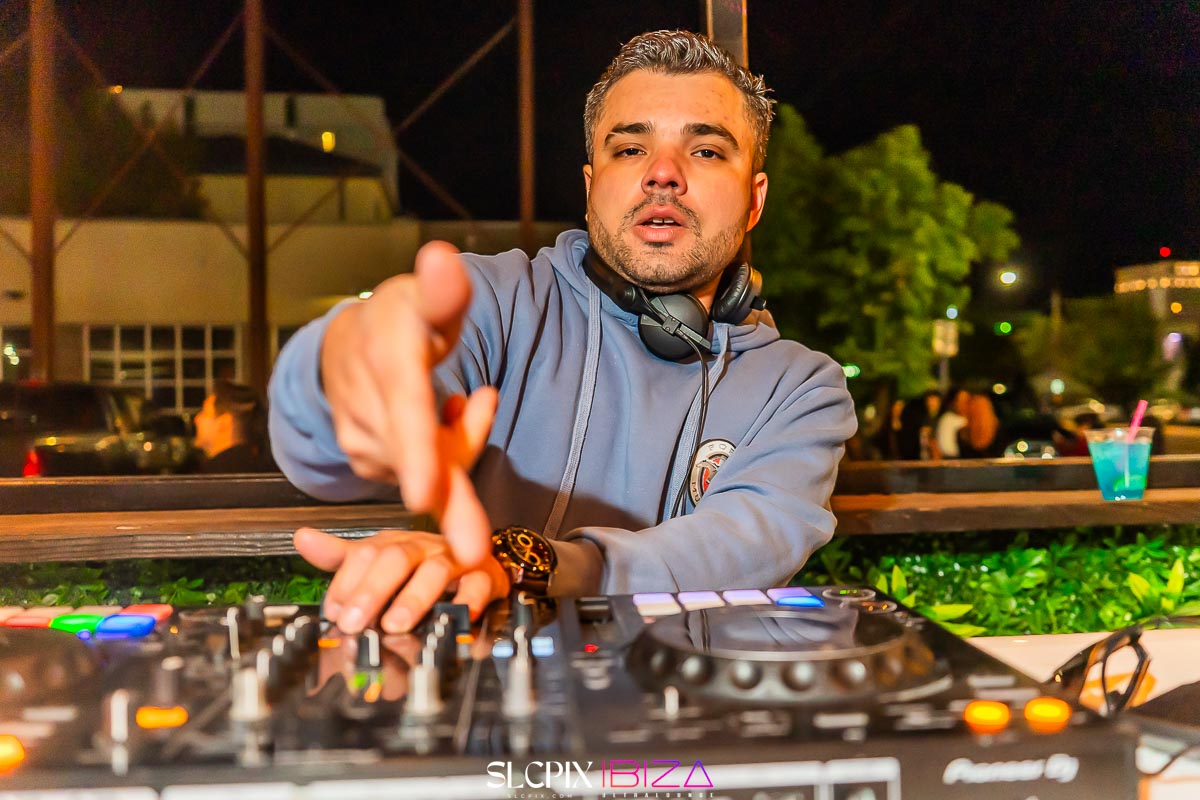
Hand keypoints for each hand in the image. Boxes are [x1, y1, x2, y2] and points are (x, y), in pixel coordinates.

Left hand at [295, 527, 510, 633]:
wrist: (477, 559)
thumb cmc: (423, 566)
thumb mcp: (380, 560)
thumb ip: (342, 558)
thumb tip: (301, 537)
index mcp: (396, 544)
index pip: (365, 553)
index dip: (346, 582)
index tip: (333, 611)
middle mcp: (424, 548)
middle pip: (396, 558)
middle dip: (372, 590)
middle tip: (353, 621)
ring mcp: (455, 560)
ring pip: (435, 571)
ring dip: (413, 598)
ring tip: (394, 623)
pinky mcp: (484, 576)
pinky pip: (477, 585)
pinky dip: (466, 601)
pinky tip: (453, 616)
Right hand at [320, 241, 497, 566]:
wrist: (348, 343)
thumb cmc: (398, 319)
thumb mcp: (425, 297)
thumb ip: (442, 289)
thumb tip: (443, 258)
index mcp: (389, 364)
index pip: (404, 411)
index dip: (416, 452)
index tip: (422, 493)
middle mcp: (369, 409)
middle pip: (426, 458)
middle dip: (456, 487)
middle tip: (477, 517)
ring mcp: (362, 440)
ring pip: (428, 469)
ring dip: (458, 444)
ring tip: (464, 400)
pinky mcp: (364, 462)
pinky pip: (418, 474)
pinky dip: (441, 455)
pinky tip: (444, 420)